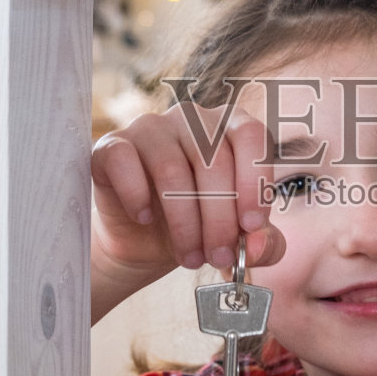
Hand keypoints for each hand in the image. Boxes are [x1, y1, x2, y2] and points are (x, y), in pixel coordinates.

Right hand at [89, 101, 285, 320]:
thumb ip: (264, 243)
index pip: (251, 136)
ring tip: (190, 256)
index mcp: (230, 127)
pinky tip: (145, 218)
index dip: (254, 181)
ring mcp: (150, 127)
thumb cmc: (200, 226)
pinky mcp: (111, 145)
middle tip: (219, 257)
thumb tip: (258, 246)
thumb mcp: (240, 239)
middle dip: (219, 219)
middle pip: (213, 161)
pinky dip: (136, 196)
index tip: (250, 226)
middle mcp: (192, 118)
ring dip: (184, 222)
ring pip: (171, 169)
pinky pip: (124, 161)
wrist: (142, 241)